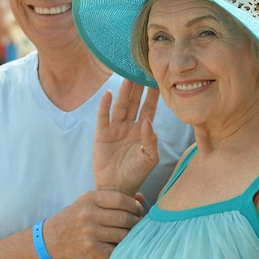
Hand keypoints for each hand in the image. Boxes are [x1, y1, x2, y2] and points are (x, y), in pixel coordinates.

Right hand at [45, 190, 144, 258]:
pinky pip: (114, 248)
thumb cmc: (74, 217)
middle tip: (140, 222)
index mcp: (89, 198)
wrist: (52, 237)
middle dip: (136, 220)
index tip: (139, 208)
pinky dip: (121, 246)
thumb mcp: (88, 202)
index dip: (134, 204)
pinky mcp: (90, 248)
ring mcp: (89, 232)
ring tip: (132, 232)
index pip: (120, 199)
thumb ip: (112, 198)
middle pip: (123, 218)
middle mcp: (89, 214)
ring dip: (131, 234)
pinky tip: (121, 243)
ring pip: (122, 234)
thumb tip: (141, 197)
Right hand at [93, 79, 159, 196]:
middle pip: (134, 102)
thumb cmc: (136, 175)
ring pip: (120, 106)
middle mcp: (129, 127)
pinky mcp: (102, 135)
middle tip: (141, 69)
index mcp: (143, 131)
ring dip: (124, 91)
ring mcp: (115, 129)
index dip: (152, 94)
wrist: (117, 189)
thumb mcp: (150, 158)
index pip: (149, 108)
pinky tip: (109, 93)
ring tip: (127, 75)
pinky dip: (105, 105)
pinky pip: (103, 116)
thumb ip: (151, 139)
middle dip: (138, 87)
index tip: (157, 78)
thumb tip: (147, 120)